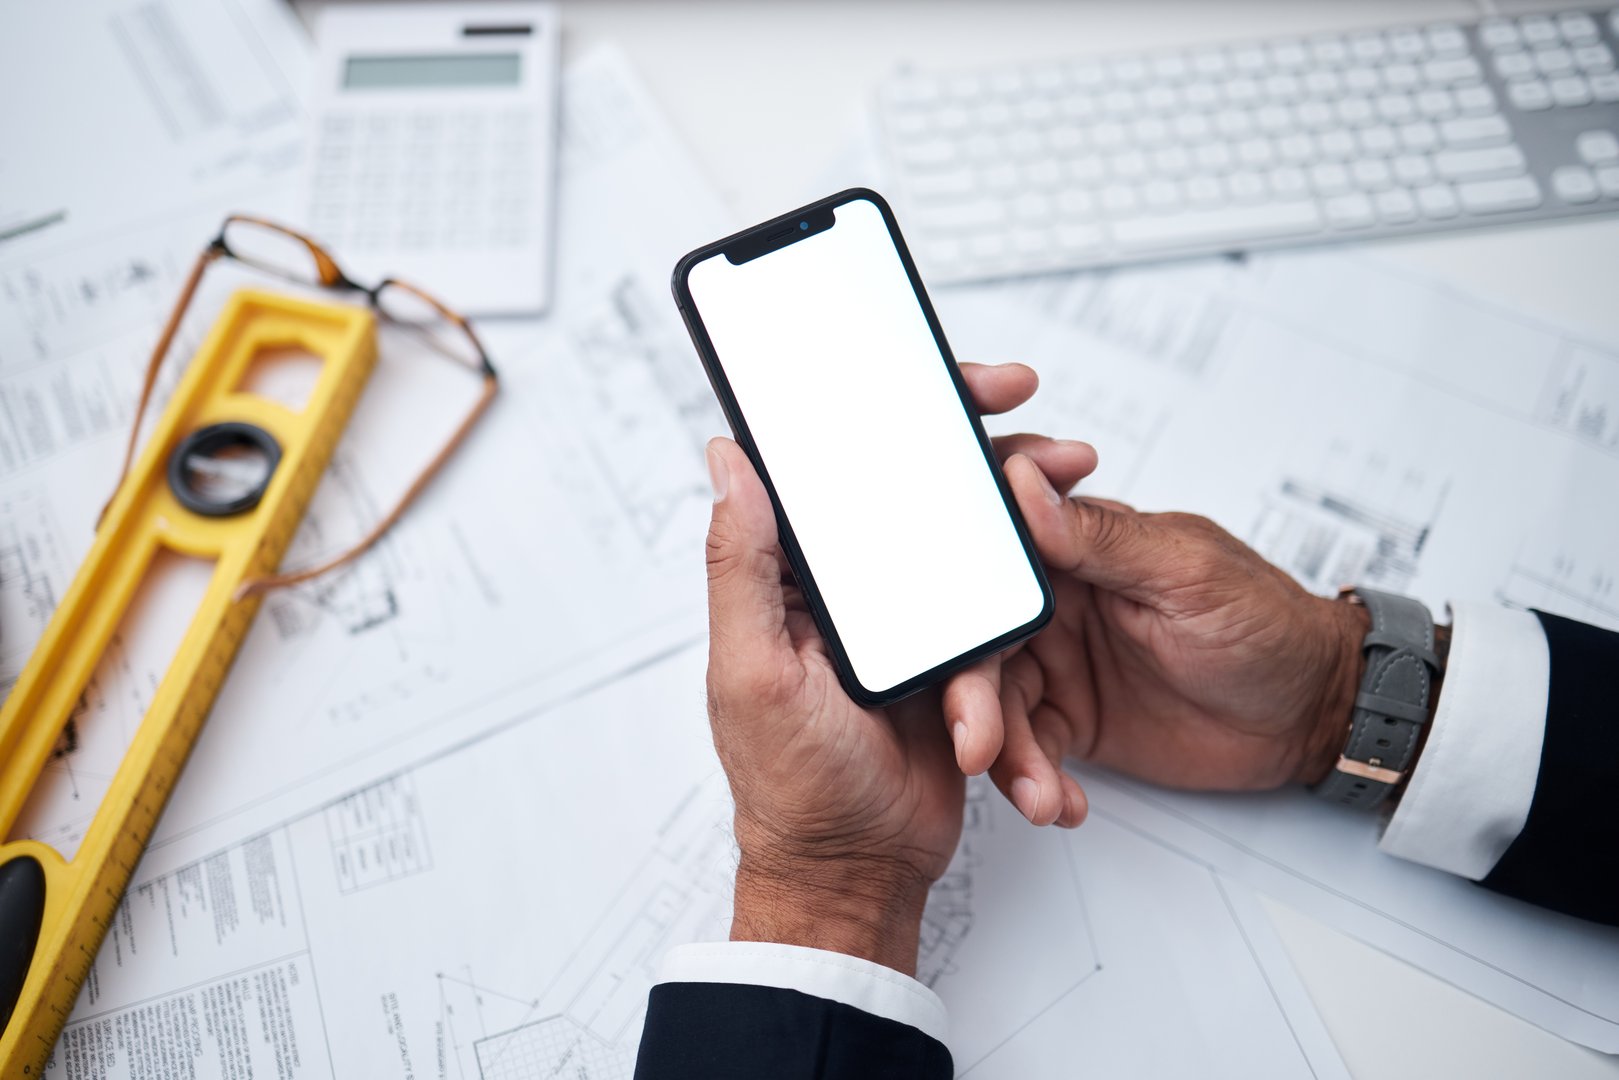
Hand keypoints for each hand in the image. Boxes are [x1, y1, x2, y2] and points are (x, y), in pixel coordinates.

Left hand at [703, 363, 1095, 973]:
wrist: (859, 873)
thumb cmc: (793, 786)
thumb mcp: (756, 672)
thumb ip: (744, 566)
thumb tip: (728, 461)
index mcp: (796, 575)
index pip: (844, 469)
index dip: (901, 411)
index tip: (967, 383)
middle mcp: (854, 588)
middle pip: (925, 495)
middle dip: (993, 463)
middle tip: (1052, 437)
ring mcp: (909, 624)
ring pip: (974, 557)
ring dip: (1023, 541)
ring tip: (1067, 514)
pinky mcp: (955, 664)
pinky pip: (1001, 630)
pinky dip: (1026, 641)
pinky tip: (1044, 635)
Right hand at [944, 463, 1368, 826]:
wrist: (1311, 714)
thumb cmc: (1268, 625)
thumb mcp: (1187, 572)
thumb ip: (1101, 537)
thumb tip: (1025, 480)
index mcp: (1074, 547)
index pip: (989, 549)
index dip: (950, 583)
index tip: (937, 628)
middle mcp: (1054, 602)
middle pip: (977, 641)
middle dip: (969, 697)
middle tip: (979, 744)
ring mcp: (1057, 663)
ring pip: (992, 703)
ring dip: (1004, 753)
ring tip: (1039, 796)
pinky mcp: (1069, 720)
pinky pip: (1026, 749)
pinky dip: (1033, 781)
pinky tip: (1058, 803)